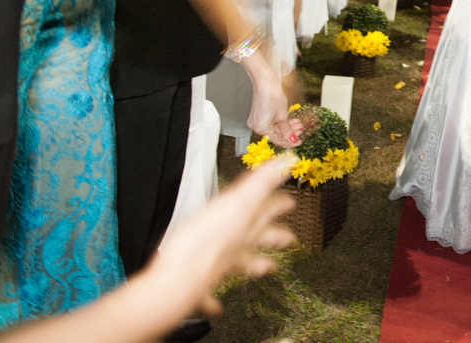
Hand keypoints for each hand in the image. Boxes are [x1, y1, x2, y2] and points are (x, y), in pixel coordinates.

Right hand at [150, 155, 297, 317]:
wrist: (180, 276)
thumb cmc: (203, 241)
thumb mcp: (237, 200)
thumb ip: (263, 180)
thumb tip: (289, 161)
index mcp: (245, 226)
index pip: (267, 211)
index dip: (279, 204)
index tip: (290, 202)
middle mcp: (237, 247)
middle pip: (261, 240)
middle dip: (276, 238)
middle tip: (290, 239)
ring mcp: (221, 266)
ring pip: (241, 266)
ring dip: (254, 266)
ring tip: (265, 269)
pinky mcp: (201, 284)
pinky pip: (210, 296)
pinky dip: (213, 302)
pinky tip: (216, 309)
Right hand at [244, 56, 302, 146]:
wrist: (265, 82)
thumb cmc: (272, 96)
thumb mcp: (283, 116)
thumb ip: (287, 130)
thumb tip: (292, 139)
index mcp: (261, 129)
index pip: (278, 140)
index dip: (290, 142)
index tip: (299, 141)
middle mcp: (256, 126)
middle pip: (276, 134)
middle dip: (290, 132)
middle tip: (301, 131)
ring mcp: (257, 121)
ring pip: (275, 128)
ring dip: (287, 126)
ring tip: (299, 124)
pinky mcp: (259, 115)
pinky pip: (271, 122)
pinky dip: (281, 122)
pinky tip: (291, 120)